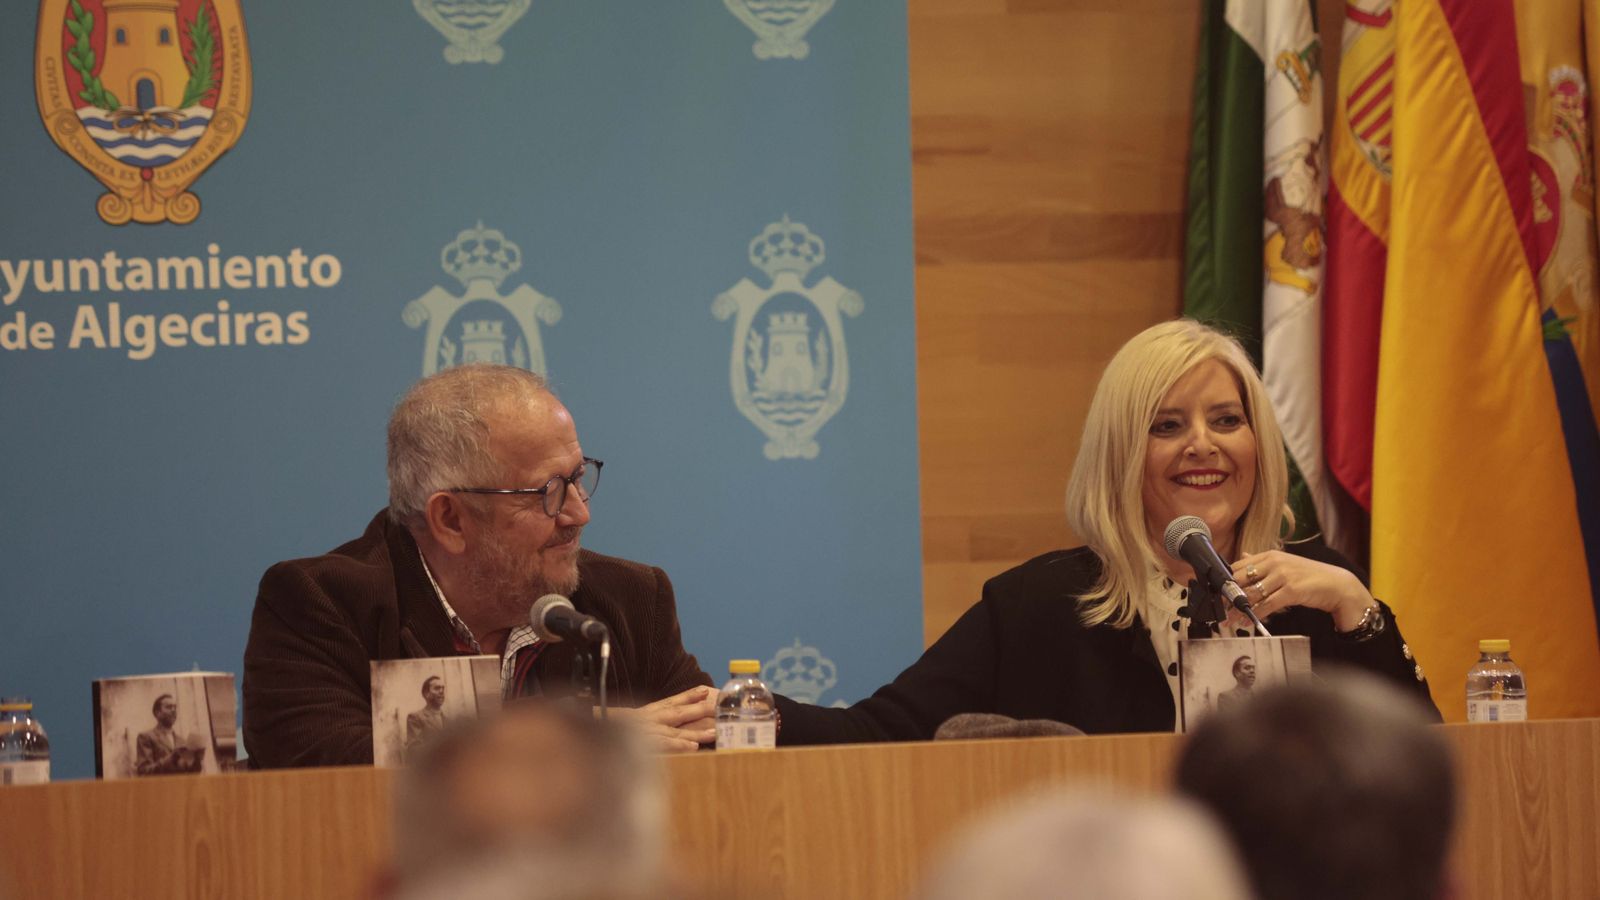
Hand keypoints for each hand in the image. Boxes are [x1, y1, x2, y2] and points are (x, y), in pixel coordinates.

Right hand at [615, 685, 717, 752]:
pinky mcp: (641, 746)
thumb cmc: (608, 730)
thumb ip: (645, 721)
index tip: (705, 690)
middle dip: (700, 711)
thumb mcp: (628, 722)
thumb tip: (665, 725)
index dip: (688, 696)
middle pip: (678, 714)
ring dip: (697, 732)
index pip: (670, 701)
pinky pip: (663, 746)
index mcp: (645, 713)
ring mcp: (645, 732)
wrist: (589, 730)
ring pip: (675, 731)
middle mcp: (647, 719)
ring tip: (715, 732)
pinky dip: (679, 746)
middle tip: (721, 709)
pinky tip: (694, 747)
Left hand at [1227, 550, 1371, 632]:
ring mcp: (1283, 576)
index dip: (1225, 581)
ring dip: (1238, 608)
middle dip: (1228, 595)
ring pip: (1251, 594)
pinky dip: (1255, 615)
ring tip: (1229, 618)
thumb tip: (1243, 556)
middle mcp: (1274, 563)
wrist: (1337, 585)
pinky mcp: (1291, 591)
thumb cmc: (1309, 576)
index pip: (1238, 566)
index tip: (1218, 593)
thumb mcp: (1285, 564)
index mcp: (1270, 555)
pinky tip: (1247, 622)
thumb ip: (1263, 562)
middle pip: (1240, 579)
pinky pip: (1266, 605)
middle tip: (1219, 607)